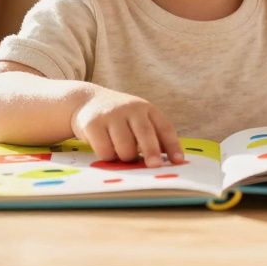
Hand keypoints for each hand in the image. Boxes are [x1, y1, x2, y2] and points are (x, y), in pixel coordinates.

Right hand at [70, 87, 184, 167]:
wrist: (87, 100)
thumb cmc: (120, 117)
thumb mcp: (138, 119)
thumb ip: (152, 136)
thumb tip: (169, 160)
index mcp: (147, 109)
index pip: (164, 128)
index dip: (173, 145)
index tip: (179, 161)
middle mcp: (131, 109)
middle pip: (145, 133)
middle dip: (151, 151)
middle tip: (155, 165)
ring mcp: (111, 115)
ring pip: (125, 148)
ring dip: (125, 158)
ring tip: (121, 152)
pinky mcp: (93, 124)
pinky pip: (105, 151)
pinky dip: (108, 157)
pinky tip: (105, 147)